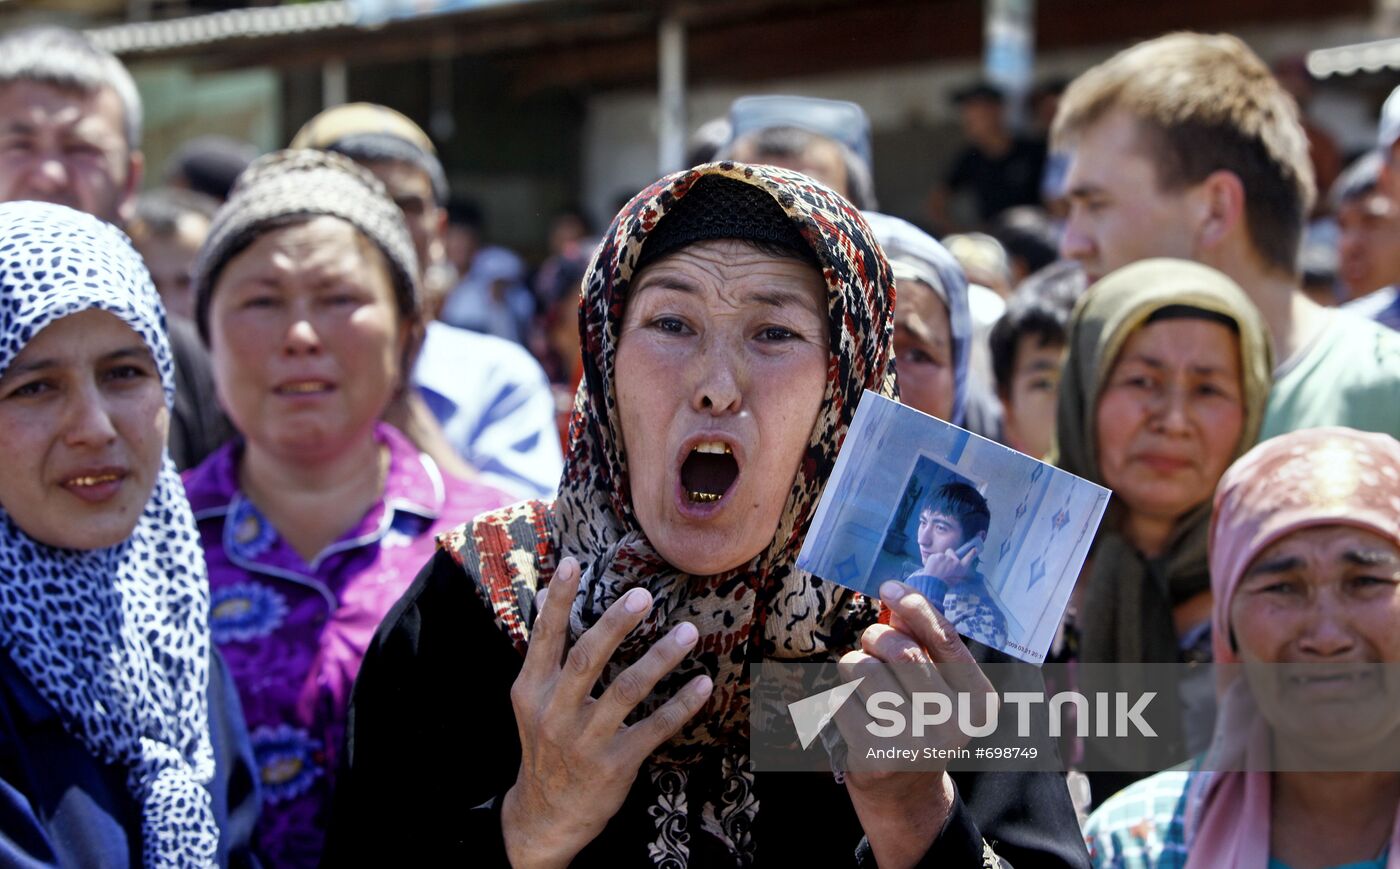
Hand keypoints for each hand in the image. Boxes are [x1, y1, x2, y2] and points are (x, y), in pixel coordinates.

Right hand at [501, 558, 713, 867]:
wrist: (547, 814)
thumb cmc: (545, 743)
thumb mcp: (531, 699)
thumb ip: (541, 650)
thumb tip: (541, 595)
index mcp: (531, 691)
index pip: (545, 638)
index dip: (558, 601)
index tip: (572, 563)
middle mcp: (555, 713)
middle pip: (586, 659)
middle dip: (615, 625)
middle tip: (643, 595)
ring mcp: (586, 740)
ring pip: (626, 690)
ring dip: (660, 658)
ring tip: (688, 631)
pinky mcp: (617, 763)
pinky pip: (655, 727)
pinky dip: (681, 704)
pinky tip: (701, 683)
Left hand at [835, 580, 996, 868]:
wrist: (905, 793)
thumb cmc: (920, 719)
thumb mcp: (937, 683)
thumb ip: (922, 640)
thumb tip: (896, 598)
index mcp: (977, 701)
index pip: (945, 639)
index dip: (915, 606)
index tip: (889, 586)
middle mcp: (952, 724)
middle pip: (901, 651)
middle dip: (877, 637)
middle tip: (873, 644)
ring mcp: (913, 742)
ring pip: (863, 668)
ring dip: (854, 663)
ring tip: (864, 681)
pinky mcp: (874, 754)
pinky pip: (840, 697)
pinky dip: (840, 695)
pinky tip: (855, 711)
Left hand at [921, 541, 977, 586]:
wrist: (932, 583)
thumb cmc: (943, 585)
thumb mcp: (955, 581)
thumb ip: (957, 573)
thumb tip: (956, 568)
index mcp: (960, 569)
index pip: (968, 559)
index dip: (971, 554)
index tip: (974, 549)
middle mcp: (954, 561)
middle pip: (950, 551)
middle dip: (947, 555)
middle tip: (943, 565)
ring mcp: (945, 557)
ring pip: (941, 555)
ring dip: (939, 559)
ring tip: (936, 569)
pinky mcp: (936, 556)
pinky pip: (934, 556)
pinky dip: (933, 560)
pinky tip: (932, 567)